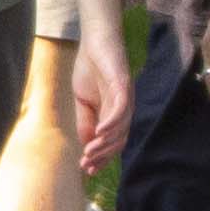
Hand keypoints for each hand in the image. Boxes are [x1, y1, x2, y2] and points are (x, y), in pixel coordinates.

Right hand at [70, 28, 134, 174]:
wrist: (94, 41)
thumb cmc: (90, 68)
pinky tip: (99, 132)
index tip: (86, 169)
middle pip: (119, 140)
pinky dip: (111, 123)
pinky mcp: (123, 85)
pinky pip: (121, 109)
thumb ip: (85, 122)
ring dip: (105, 143)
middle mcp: (124, 109)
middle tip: (87, 165)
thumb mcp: (83, 101)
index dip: (101, 158)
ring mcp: (126, 98)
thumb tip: (88, 145)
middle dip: (103, 155)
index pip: (112, 142)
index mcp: (114, 114)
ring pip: (121, 128)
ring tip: (90, 152)